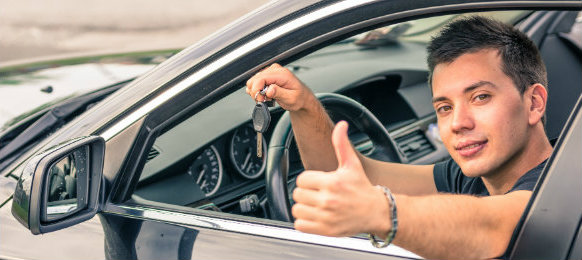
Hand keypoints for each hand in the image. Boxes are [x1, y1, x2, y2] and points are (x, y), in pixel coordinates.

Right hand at [246, 63, 313, 110]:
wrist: (302, 98)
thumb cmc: (299, 98)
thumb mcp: (291, 98)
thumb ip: (279, 93)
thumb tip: (268, 90)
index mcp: (282, 74)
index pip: (261, 78)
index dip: (257, 90)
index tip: (261, 100)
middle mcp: (275, 70)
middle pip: (254, 80)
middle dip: (256, 93)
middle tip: (265, 100)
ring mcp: (270, 72)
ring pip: (253, 81)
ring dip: (257, 92)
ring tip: (267, 98)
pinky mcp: (267, 76)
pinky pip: (255, 83)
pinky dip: (258, 91)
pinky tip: (266, 95)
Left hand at [292, 121, 391, 236]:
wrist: (376, 212)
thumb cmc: (362, 188)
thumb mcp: (352, 164)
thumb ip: (341, 144)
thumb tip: (341, 125)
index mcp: (332, 182)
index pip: (302, 179)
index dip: (308, 180)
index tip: (318, 182)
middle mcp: (328, 200)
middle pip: (298, 194)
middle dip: (306, 193)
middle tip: (318, 193)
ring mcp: (326, 217)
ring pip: (297, 209)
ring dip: (303, 207)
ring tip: (316, 204)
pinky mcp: (325, 230)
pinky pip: (300, 225)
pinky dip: (304, 222)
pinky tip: (315, 216)